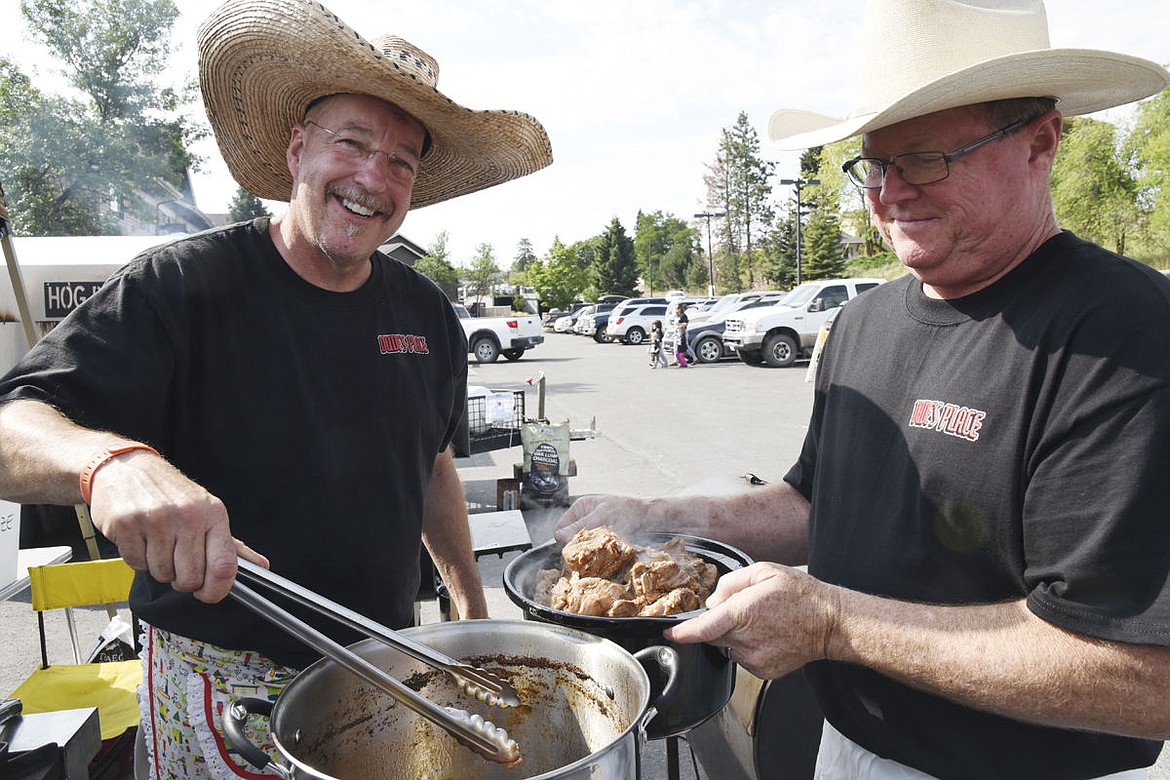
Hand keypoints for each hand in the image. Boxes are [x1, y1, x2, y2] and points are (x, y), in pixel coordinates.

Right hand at [87, 449, 264, 603]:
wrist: (125, 468)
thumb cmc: (169, 492)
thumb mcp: (206, 510)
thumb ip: (231, 544)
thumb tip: (261, 565)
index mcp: (213, 514)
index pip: (224, 565)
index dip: (217, 590)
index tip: (208, 594)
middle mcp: (187, 516)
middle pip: (190, 578)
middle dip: (182, 579)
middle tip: (177, 560)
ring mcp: (156, 520)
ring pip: (162, 574)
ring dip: (159, 567)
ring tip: (157, 542)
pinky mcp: (127, 525)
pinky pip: (137, 565)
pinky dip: (138, 559)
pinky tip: (140, 538)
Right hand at [554, 494, 651, 542]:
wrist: (648, 516)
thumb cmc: (627, 510)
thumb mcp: (602, 516)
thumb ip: (580, 526)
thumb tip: (559, 536)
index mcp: (580, 507)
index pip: (560, 527)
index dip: (565, 539)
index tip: (574, 548)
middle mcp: (584, 517)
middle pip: (569, 537)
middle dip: (577, 544)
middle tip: (589, 549)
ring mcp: (592, 528)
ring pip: (581, 544)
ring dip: (587, 548)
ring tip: (598, 549)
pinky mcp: (600, 537)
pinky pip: (591, 547)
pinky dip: (595, 550)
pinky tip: (603, 551)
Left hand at [664, 562, 838, 679]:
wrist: (830, 623)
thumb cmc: (801, 595)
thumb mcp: (763, 571)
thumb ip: (731, 583)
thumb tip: (713, 600)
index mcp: (743, 613)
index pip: (703, 629)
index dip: (682, 633)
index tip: (669, 634)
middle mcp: (746, 640)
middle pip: (712, 636)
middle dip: (717, 623)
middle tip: (742, 610)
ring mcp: (755, 659)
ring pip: (727, 648)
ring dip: (733, 636)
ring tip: (760, 622)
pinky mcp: (763, 671)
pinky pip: (742, 658)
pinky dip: (746, 647)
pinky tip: (766, 635)